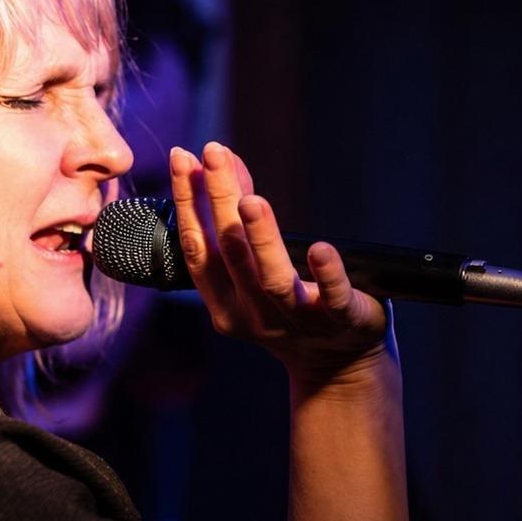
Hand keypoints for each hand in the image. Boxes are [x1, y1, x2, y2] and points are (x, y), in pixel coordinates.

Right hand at [168, 142, 392, 383]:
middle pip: (230, 253)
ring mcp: (296, 320)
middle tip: (212, 154)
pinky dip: (325, 273)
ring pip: (272, 279)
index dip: (187, 202)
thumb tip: (225, 159)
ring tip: (252, 201)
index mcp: (225, 301)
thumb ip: (242, 214)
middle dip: (218, 199)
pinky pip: (332, 298)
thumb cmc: (293, 307)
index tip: (182, 157)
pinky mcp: (340, 322)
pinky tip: (319, 248)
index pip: (197, 247)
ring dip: (260, 239)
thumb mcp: (258, 264)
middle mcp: (253, 313)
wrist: (338, 366)